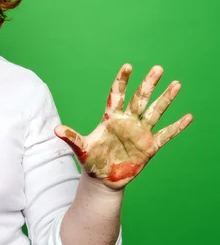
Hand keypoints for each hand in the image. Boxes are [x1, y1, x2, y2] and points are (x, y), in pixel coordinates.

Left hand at [54, 64, 192, 189]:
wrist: (103, 178)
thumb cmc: (91, 160)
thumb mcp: (81, 149)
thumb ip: (71, 138)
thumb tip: (56, 130)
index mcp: (111, 119)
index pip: (117, 95)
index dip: (122, 81)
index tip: (128, 66)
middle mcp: (127, 122)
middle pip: (140, 99)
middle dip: (149, 84)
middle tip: (158, 68)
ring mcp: (140, 133)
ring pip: (155, 112)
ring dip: (166, 99)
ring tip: (176, 84)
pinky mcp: (150, 147)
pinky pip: (166, 135)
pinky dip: (177, 127)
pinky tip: (188, 117)